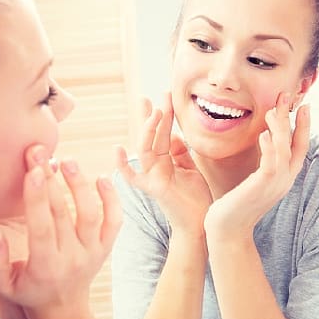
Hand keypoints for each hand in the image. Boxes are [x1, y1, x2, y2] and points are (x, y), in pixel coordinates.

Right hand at [0, 145, 122, 318]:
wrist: (62, 308)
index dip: (37, 198)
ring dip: (79, 185)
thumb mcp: (2, 285)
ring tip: (67, 161)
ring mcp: (93, 252)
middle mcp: (73, 258)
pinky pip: (114, 221)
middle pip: (63, 213)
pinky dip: (112, 199)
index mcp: (45, 267)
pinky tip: (101, 178)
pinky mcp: (106, 247)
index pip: (42, 227)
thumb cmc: (26, 290)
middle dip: (50, 180)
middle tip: (39, 153)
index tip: (32, 170)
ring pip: (90, 213)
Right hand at [116, 92, 211, 236]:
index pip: (161, 133)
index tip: (162, 97)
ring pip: (146, 148)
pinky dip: (123, 165)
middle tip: (158, 94)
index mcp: (165, 161)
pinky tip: (118, 149)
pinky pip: (133, 176)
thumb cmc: (196, 200)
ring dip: (150, 129)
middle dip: (154, 115)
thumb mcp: (190, 170)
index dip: (161, 115)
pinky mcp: (153, 188)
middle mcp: (155, 167)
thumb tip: (175, 136)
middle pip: (151, 136)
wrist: (201, 224)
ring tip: (157, 111)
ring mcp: (152, 176)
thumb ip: (181, 153)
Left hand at [204, 94, 309, 239]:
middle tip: (289, 96)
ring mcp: (275, 185)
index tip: (302, 105)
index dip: (303, 126)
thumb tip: (263, 143)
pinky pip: (270, 163)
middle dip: (294, 119)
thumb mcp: (253, 181)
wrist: (227, 231)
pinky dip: (269, 147)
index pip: (299, 147)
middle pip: (296, 144)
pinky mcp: (261, 187)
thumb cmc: (235, 205)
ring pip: (284, 150)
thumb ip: (261, 163)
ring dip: (280, 128)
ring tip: (274, 109)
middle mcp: (284, 180)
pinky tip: (263, 133)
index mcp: (283, 178)